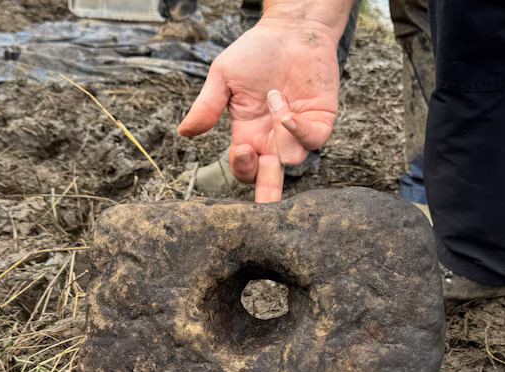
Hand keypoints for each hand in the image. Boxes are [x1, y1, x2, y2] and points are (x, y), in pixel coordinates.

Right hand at [178, 19, 341, 202]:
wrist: (291, 30)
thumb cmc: (255, 51)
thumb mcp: (223, 77)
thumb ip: (207, 106)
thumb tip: (184, 132)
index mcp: (248, 133)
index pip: (245, 167)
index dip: (243, 167)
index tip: (241, 150)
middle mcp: (273, 138)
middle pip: (271, 178)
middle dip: (268, 194)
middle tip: (265, 209)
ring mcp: (298, 131)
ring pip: (293, 160)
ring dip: (281, 137)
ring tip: (274, 98)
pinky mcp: (320, 120)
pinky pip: (314, 140)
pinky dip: (299, 132)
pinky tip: (287, 112)